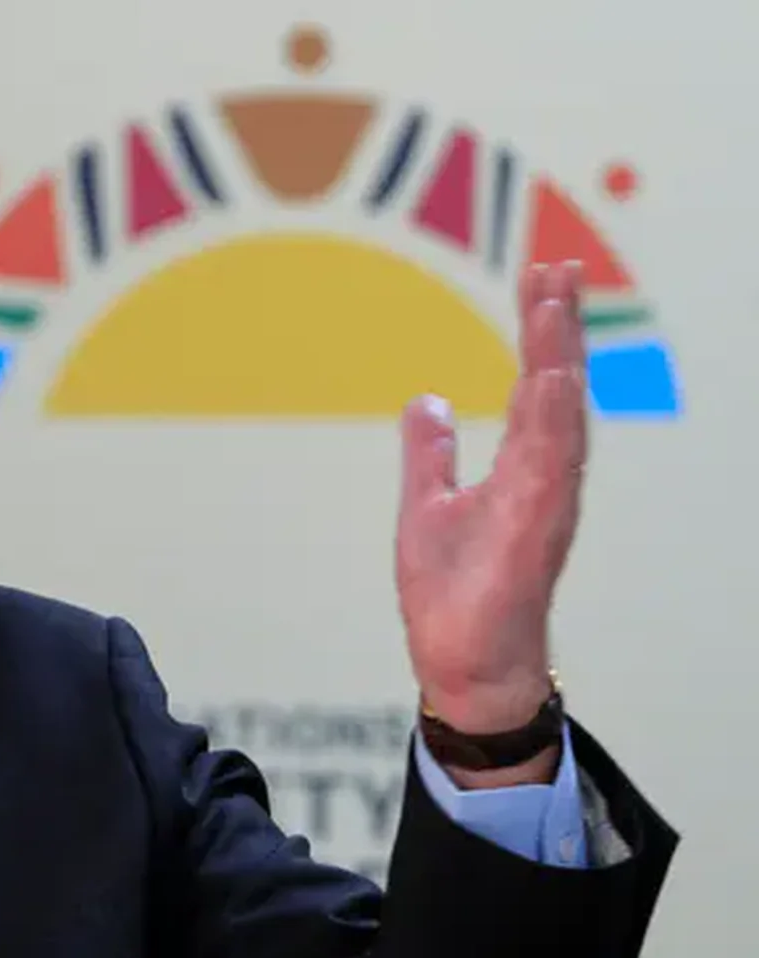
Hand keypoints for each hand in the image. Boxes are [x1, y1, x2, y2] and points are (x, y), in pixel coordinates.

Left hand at [395, 262, 585, 761]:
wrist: (459, 662)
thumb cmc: (455, 593)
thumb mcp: (426, 506)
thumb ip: (430, 455)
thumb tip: (425, 404)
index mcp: (518, 468)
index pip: (532, 385)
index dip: (540, 331)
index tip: (542, 278)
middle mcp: (540, 478)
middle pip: (556, 388)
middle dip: (558, 329)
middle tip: (559, 268)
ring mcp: (543, 505)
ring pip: (560, 420)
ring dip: (559, 363)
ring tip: (556, 309)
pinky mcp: (534, 535)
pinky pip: (550, 472)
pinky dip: (552, 426)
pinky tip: (552, 384)